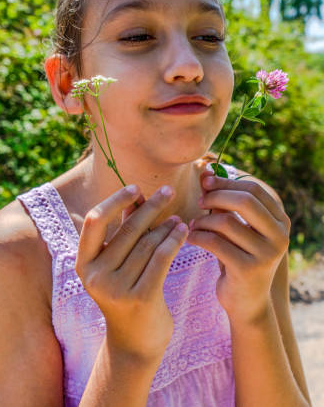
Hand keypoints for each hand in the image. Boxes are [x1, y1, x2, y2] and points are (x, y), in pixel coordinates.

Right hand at [75, 184, 187, 362]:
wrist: (136, 343)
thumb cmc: (127, 293)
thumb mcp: (118, 263)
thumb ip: (124, 230)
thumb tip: (137, 194)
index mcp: (83, 264)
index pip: (95, 221)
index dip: (116, 201)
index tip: (137, 188)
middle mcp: (96, 276)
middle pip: (127, 229)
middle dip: (150, 207)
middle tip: (168, 191)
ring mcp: (117, 289)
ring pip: (147, 243)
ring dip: (166, 225)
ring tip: (178, 217)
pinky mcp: (141, 297)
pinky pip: (161, 258)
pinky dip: (173, 240)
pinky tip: (182, 231)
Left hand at [186, 173, 290, 324]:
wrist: (246, 302)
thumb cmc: (237, 255)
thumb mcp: (235, 226)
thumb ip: (224, 200)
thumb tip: (205, 169)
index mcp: (280, 221)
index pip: (253, 189)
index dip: (226, 181)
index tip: (205, 181)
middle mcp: (280, 236)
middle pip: (244, 201)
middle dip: (216, 196)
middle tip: (199, 201)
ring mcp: (267, 253)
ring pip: (226, 222)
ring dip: (203, 220)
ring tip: (193, 224)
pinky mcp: (249, 269)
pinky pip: (215, 242)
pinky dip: (197, 236)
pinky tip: (190, 236)